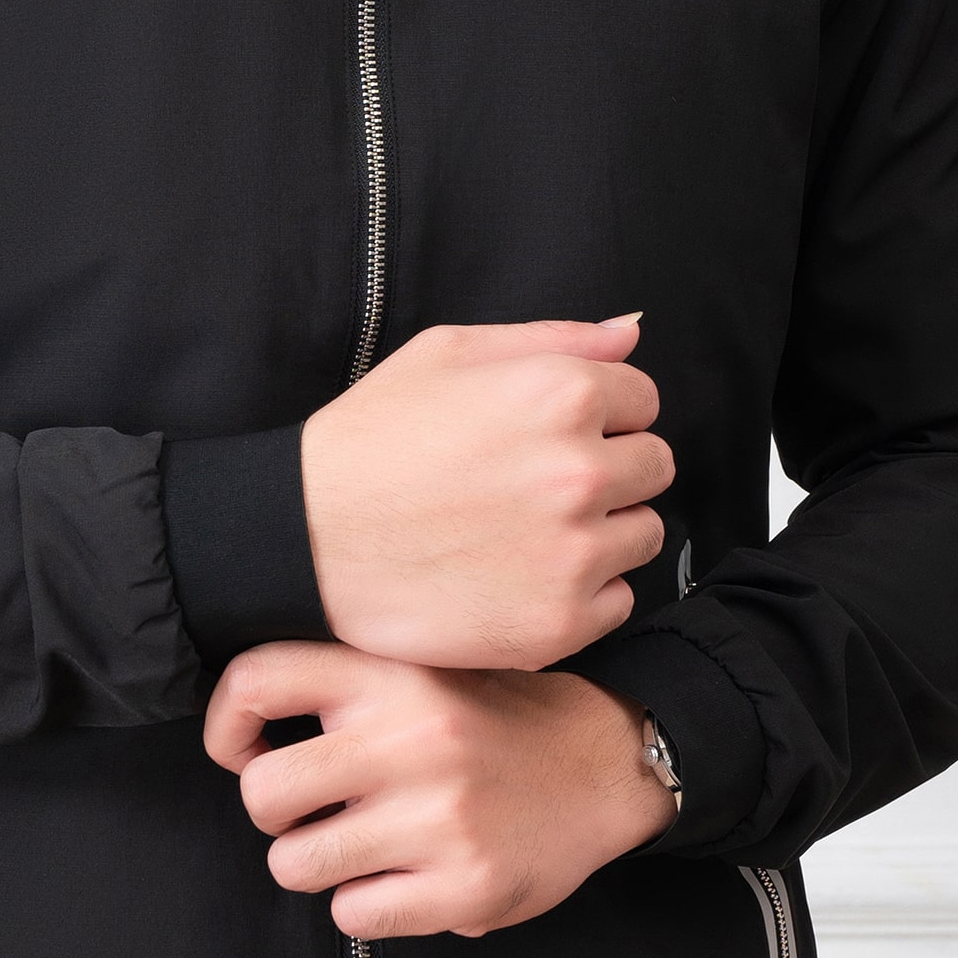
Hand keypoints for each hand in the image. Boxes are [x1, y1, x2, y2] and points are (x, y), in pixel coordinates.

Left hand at [205, 639, 676, 940]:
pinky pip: (353, 915)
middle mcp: (412, 741)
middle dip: (275, 812)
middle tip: (312, 810)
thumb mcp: (424, 665)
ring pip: (296, 864)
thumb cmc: (494, 717)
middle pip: (263, 793)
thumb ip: (345, 679)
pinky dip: (365, 904)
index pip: (257, 679)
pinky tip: (402, 878)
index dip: (226, 724)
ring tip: (361, 846)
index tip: (243, 749)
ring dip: (317, 864)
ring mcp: (439, 820)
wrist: (604, 764)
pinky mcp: (464, 888)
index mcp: (394, 674)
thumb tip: (238, 721)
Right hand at [298, 316, 672, 671]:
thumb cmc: (369, 442)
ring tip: (524, 534)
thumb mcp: (447, 354)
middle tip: (535, 488)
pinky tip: (520, 579)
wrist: (304, 540)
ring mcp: (575, 553)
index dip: (598, 415)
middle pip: (653, 467)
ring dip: (601, 533)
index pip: (643, 400)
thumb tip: (629, 335)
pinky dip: (581, 595)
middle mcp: (582, 472)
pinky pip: (618, 601)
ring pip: (643, 536)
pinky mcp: (561, 622)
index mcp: (561, 394)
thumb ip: (551, 339)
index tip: (548, 437)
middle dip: (608, 472)